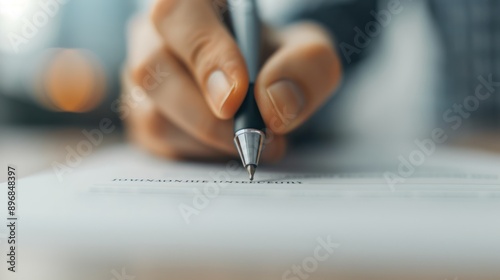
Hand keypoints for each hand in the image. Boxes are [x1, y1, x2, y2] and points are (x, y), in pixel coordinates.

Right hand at [122, 0, 341, 160]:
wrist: (259, 83)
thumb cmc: (275, 59)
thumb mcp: (307, 52)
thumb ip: (305, 67)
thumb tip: (274, 104)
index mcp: (193, 3)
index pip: (178, 13)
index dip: (205, 55)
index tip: (237, 97)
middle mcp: (155, 35)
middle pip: (152, 70)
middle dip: (207, 116)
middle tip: (254, 135)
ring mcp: (142, 78)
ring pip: (153, 116)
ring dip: (209, 140)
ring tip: (251, 139)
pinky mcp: (142, 115)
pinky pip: (158, 144)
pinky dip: (200, 153)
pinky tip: (226, 143)